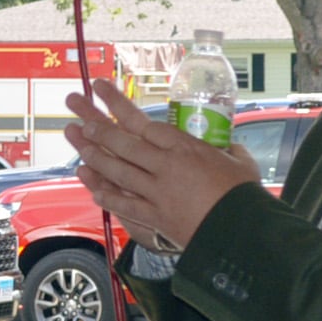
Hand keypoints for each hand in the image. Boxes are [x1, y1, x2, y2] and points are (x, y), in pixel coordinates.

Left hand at [64, 78, 259, 251]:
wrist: (241, 231)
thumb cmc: (244, 194)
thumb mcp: (240, 163)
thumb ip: (228, 149)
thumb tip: (229, 144)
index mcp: (185, 147)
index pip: (142, 121)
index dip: (117, 104)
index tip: (101, 89)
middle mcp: (165, 166)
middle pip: (122, 142)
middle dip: (96, 125)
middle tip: (78, 112)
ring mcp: (156, 192)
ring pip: (117, 170)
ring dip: (95, 156)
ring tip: (78, 142)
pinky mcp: (155, 217)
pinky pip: (124, 204)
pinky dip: (106, 195)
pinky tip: (92, 187)